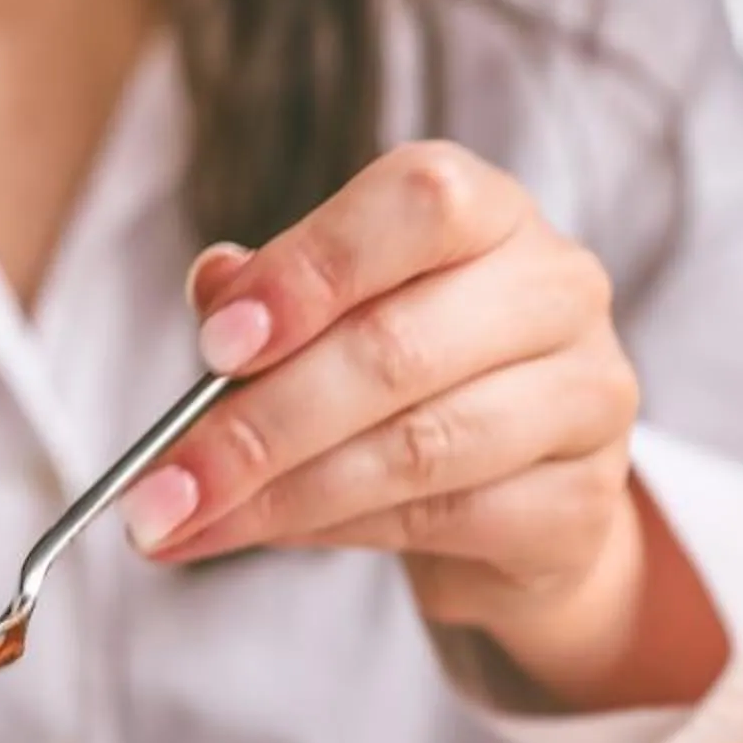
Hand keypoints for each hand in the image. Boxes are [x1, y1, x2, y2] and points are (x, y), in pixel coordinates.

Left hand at [124, 143, 726, 710]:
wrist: (523, 493)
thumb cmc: (412, 380)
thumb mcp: (335, 318)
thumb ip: (271, 296)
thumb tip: (213, 292)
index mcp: (489, 213)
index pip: (418, 205)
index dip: (310, 272)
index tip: (214, 348)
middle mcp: (556, 288)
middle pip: (398, 349)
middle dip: (257, 428)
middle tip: (159, 491)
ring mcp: (583, 396)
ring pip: (417, 449)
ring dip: (282, 497)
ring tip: (188, 525)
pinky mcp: (581, 502)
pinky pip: (445, 522)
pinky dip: (339, 534)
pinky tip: (271, 537)